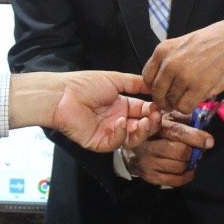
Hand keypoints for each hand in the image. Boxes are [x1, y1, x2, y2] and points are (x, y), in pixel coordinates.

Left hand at [10, 71, 159, 151]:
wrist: (62, 94)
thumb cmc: (84, 84)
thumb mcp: (115, 80)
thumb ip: (135, 83)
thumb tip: (153, 83)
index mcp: (121, 106)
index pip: (144, 111)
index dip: (153, 111)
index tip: (161, 107)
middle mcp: (117, 120)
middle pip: (141, 127)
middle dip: (151, 123)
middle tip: (156, 116)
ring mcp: (108, 132)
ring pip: (132, 139)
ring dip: (142, 131)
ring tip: (145, 121)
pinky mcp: (99, 143)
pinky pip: (115, 143)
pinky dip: (121, 134)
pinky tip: (122, 122)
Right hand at [122, 117, 215, 187]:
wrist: (131, 150)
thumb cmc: (154, 132)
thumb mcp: (166, 118)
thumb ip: (182, 118)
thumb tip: (201, 121)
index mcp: (153, 126)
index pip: (177, 131)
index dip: (195, 136)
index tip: (209, 141)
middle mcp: (148, 145)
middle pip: (180, 151)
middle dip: (191, 150)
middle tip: (193, 148)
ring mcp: (148, 163)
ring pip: (179, 166)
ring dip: (188, 162)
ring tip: (187, 157)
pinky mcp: (150, 177)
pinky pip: (176, 181)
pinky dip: (186, 175)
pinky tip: (186, 169)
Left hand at [142, 19, 223, 114]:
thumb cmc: (209, 43)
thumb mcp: (180, 45)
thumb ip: (166, 62)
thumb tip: (158, 84)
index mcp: (162, 50)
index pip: (147, 77)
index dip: (154, 88)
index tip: (163, 91)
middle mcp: (169, 63)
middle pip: (157, 92)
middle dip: (164, 100)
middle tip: (173, 102)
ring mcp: (184, 75)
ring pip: (171, 101)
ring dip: (179, 103)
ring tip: (189, 96)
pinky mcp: (198, 87)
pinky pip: (184, 107)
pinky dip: (189, 107)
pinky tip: (196, 100)